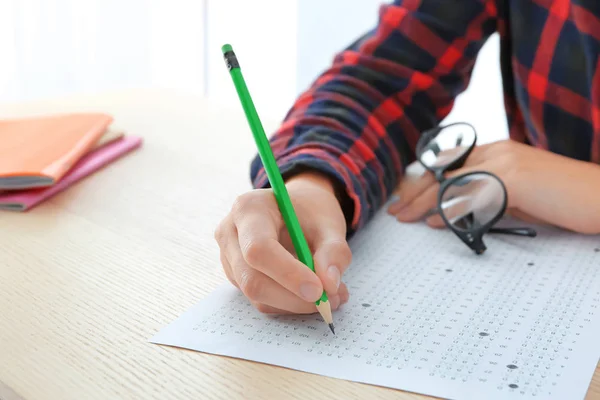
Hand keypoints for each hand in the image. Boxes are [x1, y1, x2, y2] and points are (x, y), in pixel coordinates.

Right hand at [214, 172, 350, 313]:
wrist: (296, 209)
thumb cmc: (310, 211)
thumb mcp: (330, 223)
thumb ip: (334, 251)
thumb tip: (329, 285)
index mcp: (250, 209)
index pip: (259, 248)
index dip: (288, 274)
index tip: (319, 290)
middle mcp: (231, 233)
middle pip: (252, 278)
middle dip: (293, 297)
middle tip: (329, 301)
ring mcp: (229, 257)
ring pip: (257, 296)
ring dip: (296, 303)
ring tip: (330, 295)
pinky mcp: (236, 277)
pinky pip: (261, 301)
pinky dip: (290, 304)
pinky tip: (312, 295)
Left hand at [387, 139, 599, 233]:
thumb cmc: (562, 199)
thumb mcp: (516, 196)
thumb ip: (485, 198)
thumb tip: (450, 213)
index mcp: (497, 151)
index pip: (449, 164)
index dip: (425, 181)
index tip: (407, 197)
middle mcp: (496, 151)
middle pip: (443, 171)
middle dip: (415, 191)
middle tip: (397, 209)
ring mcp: (504, 163)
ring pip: (451, 183)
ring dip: (424, 201)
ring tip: (405, 216)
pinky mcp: (513, 179)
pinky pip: (470, 195)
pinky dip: (449, 210)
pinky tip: (434, 220)